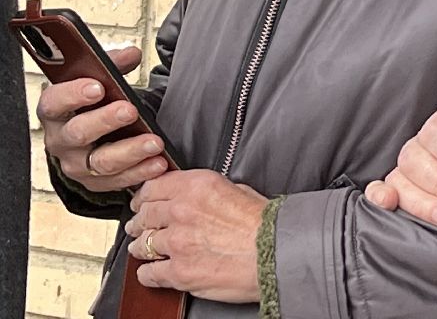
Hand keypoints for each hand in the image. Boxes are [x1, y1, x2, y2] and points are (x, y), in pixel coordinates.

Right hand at [37, 47, 169, 191]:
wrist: (92, 137)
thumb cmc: (93, 103)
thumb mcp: (98, 80)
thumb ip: (113, 65)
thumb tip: (131, 54)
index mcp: (55, 110)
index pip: (54, 102)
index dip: (73, 94)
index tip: (98, 86)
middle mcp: (61, 140)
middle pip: (78, 133)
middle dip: (105, 121)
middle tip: (130, 110)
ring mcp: (77, 164)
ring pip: (100, 162)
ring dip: (130, 152)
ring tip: (155, 142)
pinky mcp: (95, 183)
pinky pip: (117, 181)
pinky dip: (140, 173)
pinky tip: (158, 163)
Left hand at [125, 170, 266, 301]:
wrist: (276, 252)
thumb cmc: (266, 223)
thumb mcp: (239, 190)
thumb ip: (211, 192)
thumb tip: (199, 197)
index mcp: (198, 186)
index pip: (153, 187)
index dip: (144, 196)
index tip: (142, 202)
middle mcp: (182, 211)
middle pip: (144, 215)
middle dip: (140, 222)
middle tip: (139, 226)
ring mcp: (177, 242)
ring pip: (142, 244)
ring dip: (142, 247)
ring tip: (144, 249)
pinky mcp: (178, 271)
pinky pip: (148, 273)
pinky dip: (148, 273)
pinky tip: (152, 271)